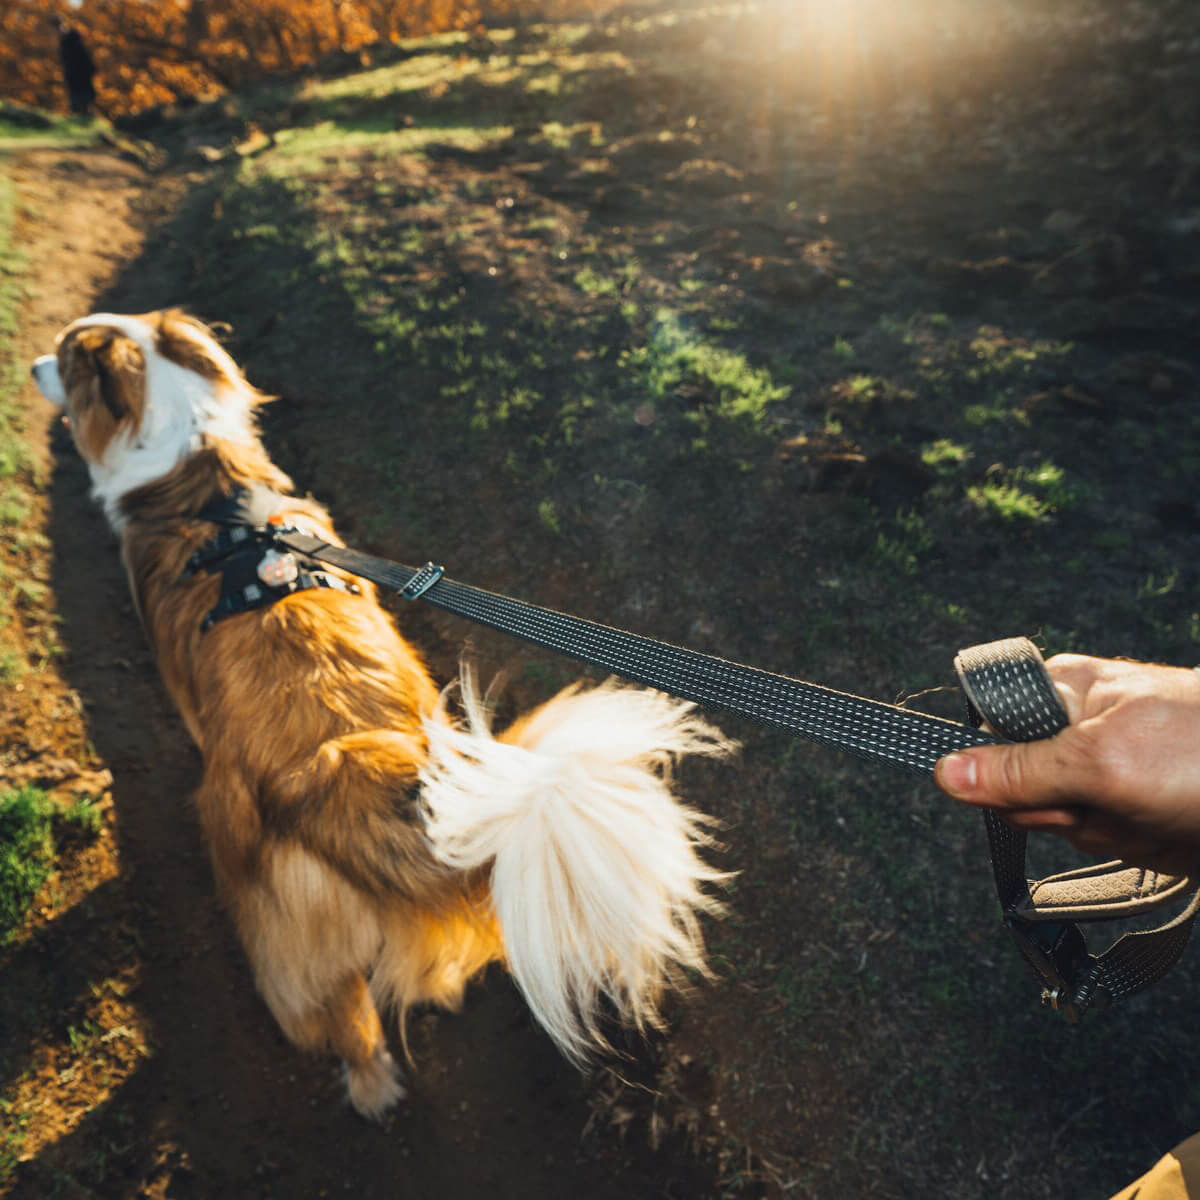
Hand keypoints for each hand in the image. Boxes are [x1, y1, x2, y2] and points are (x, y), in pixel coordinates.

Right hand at [935, 654, 1199, 873]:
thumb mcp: (1102, 761)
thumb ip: (1019, 770)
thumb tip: (944, 770)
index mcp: (1065, 691)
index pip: (991, 737)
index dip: (1008, 777)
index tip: (1040, 792)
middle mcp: (1084, 728)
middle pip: (1028, 792)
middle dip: (1071, 814)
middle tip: (1118, 802)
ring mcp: (1116, 769)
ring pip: (1070, 825)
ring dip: (1115, 835)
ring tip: (1160, 814)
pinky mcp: (1145, 806)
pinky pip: (1114, 842)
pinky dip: (1144, 848)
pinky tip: (1173, 831)